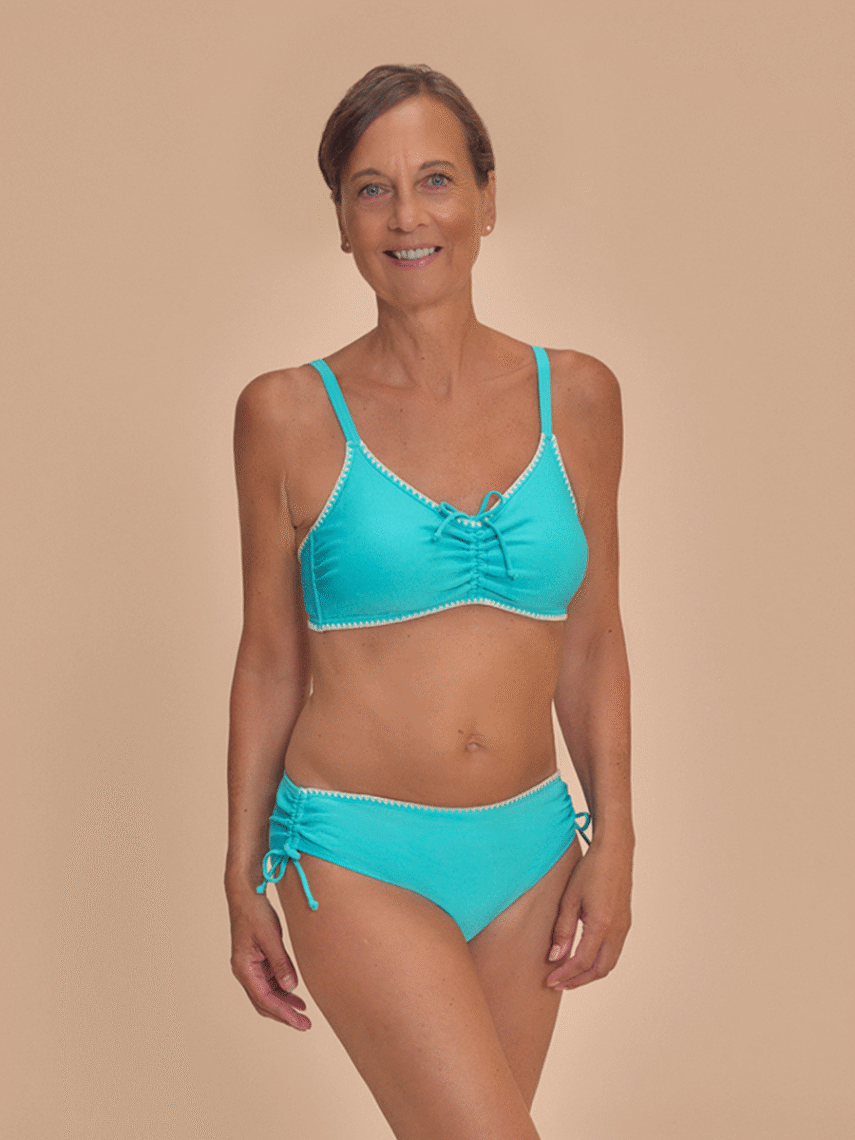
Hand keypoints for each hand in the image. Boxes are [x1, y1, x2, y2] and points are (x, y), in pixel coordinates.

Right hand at [228, 887, 311, 1029]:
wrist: (245, 894)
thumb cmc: (255, 912)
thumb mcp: (271, 938)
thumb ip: (281, 963)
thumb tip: (292, 987)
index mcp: (244, 968)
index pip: (266, 1000)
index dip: (285, 1014)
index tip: (301, 1023)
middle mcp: (244, 971)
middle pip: (264, 1002)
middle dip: (284, 1014)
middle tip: (305, 1025)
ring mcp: (249, 966)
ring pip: (266, 993)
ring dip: (284, 1003)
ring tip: (303, 1011)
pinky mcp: (256, 959)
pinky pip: (269, 981)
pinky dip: (281, 989)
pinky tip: (294, 991)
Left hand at [546, 838, 632, 989]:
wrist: (614, 852)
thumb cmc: (590, 870)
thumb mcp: (569, 899)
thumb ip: (563, 930)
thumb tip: (556, 957)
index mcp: (601, 925)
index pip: (582, 962)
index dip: (565, 975)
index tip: (550, 980)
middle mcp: (617, 930)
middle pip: (600, 970)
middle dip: (579, 981)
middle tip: (559, 983)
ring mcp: (624, 927)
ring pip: (609, 963)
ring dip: (590, 973)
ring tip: (570, 974)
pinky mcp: (625, 922)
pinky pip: (614, 951)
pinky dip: (599, 961)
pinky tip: (585, 957)